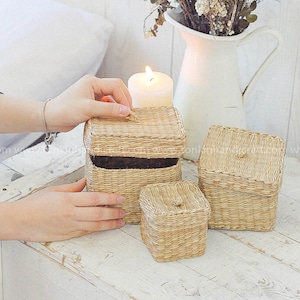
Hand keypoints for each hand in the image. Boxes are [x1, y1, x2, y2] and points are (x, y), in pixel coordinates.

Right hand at [10, 178, 124, 241]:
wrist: (20, 221)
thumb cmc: (35, 204)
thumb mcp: (54, 190)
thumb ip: (73, 187)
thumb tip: (86, 182)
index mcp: (68, 200)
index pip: (95, 198)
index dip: (110, 198)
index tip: (120, 198)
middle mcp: (71, 214)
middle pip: (98, 213)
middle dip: (114, 212)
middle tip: (123, 211)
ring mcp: (70, 226)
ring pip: (95, 225)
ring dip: (110, 224)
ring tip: (120, 221)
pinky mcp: (67, 235)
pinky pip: (86, 232)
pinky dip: (97, 229)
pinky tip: (105, 227)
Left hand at [46, 75, 132, 131]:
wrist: (51, 118)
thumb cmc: (66, 110)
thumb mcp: (89, 109)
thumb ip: (109, 110)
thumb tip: (127, 111)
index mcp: (93, 82)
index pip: (115, 86)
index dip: (124, 98)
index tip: (129, 111)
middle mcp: (94, 86)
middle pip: (116, 89)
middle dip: (124, 99)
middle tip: (130, 112)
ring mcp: (93, 94)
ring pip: (112, 97)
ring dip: (119, 105)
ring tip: (124, 115)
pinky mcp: (91, 103)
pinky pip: (107, 104)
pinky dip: (112, 110)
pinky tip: (114, 117)